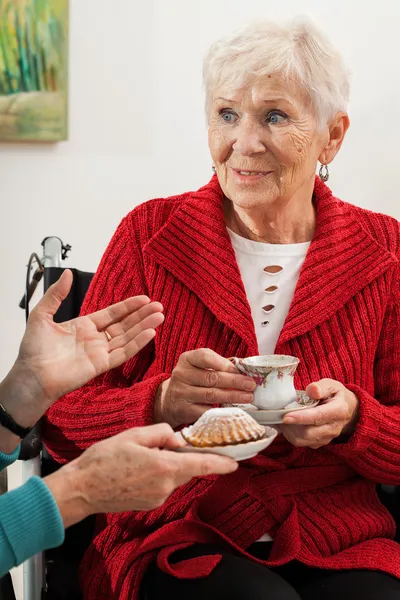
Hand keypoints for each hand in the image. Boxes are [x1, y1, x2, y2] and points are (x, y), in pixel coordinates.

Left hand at [0, 270, 163, 434]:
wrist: (31, 375)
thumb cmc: (33, 350)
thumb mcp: (42, 314)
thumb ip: (56, 294)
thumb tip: (67, 273)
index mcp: (83, 326)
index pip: (112, 314)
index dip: (129, 306)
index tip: (144, 299)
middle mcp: (95, 339)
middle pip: (125, 324)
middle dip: (142, 315)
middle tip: (159, 306)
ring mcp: (100, 352)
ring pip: (128, 337)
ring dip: (144, 327)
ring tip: (160, 316)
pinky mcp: (102, 365)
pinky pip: (124, 353)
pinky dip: (138, 343)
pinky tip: (150, 333)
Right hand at [44, 423, 237, 525]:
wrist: (81, 490)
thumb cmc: (104, 460)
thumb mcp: (134, 435)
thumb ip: (162, 433)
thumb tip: (176, 438)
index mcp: (165, 466)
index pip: (202, 465)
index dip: (222, 464)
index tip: (236, 463)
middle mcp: (166, 486)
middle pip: (187, 468)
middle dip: (183, 456)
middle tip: (166, 444)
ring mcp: (158, 497)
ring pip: (173, 475)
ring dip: (167, 464)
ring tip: (140, 455)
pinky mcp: (150, 503)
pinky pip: (162, 484)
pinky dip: (158, 473)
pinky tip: (137, 468)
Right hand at [153, 349, 255, 427]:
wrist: (169, 401)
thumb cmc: (192, 380)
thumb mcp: (199, 367)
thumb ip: (219, 365)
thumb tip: (245, 367)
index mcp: (187, 359)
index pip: (204, 356)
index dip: (224, 363)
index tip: (240, 370)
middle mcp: (181, 375)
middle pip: (211, 377)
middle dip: (234, 381)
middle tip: (251, 385)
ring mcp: (182, 393)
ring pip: (211, 395)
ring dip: (232, 396)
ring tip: (248, 397)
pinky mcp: (184, 410)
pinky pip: (206, 411)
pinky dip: (222, 410)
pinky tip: (234, 409)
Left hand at [280, 379, 358, 448]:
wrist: (346, 409)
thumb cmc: (334, 394)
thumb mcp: (331, 385)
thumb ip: (321, 387)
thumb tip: (311, 390)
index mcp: (339, 411)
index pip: (318, 417)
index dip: (301, 418)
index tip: (285, 417)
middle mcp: (334, 428)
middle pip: (308, 432)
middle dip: (291, 425)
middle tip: (279, 414)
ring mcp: (327, 438)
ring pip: (302, 440)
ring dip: (288, 430)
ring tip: (281, 417)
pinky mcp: (319, 443)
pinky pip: (301, 442)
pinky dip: (290, 434)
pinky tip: (287, 423)